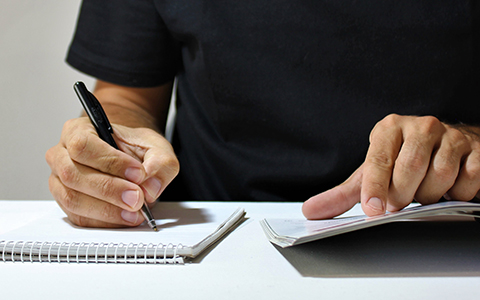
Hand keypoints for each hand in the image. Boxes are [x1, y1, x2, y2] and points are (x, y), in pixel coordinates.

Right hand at [46, 117, 178, 227]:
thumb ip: (160, 163)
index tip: (137, 173)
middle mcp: (62, 155)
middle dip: (109, 190)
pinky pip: (79, 217)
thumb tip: (150, 188)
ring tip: (134, 211)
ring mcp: (59, 182)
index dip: (110, 162)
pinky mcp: (67, 205)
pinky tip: (125, 218)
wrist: (130, 162)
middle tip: (138, 198)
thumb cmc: (135, 150)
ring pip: (73, 199)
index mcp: (78, 130)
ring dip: (106, 210)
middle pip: (73, 175)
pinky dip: (104, 221)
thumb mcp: (156, 148)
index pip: (83, 145)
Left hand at [303, 114, 479, 218]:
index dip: (375, 187)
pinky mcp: (477, 149)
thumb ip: (345, 193)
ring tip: (424, 191)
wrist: (449, 148)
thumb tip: (311, 211)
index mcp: (389, 129)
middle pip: (409, 170)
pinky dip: (456, 194)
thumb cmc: (404, 162)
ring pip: (440, 176)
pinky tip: (448, 188)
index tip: (373, 210)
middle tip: (402, 201)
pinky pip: (467, 180)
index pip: (378, 159)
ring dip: (430, 196)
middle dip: (403, 195)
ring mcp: (452, 135)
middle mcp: (421, 126)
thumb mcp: (373, 174)